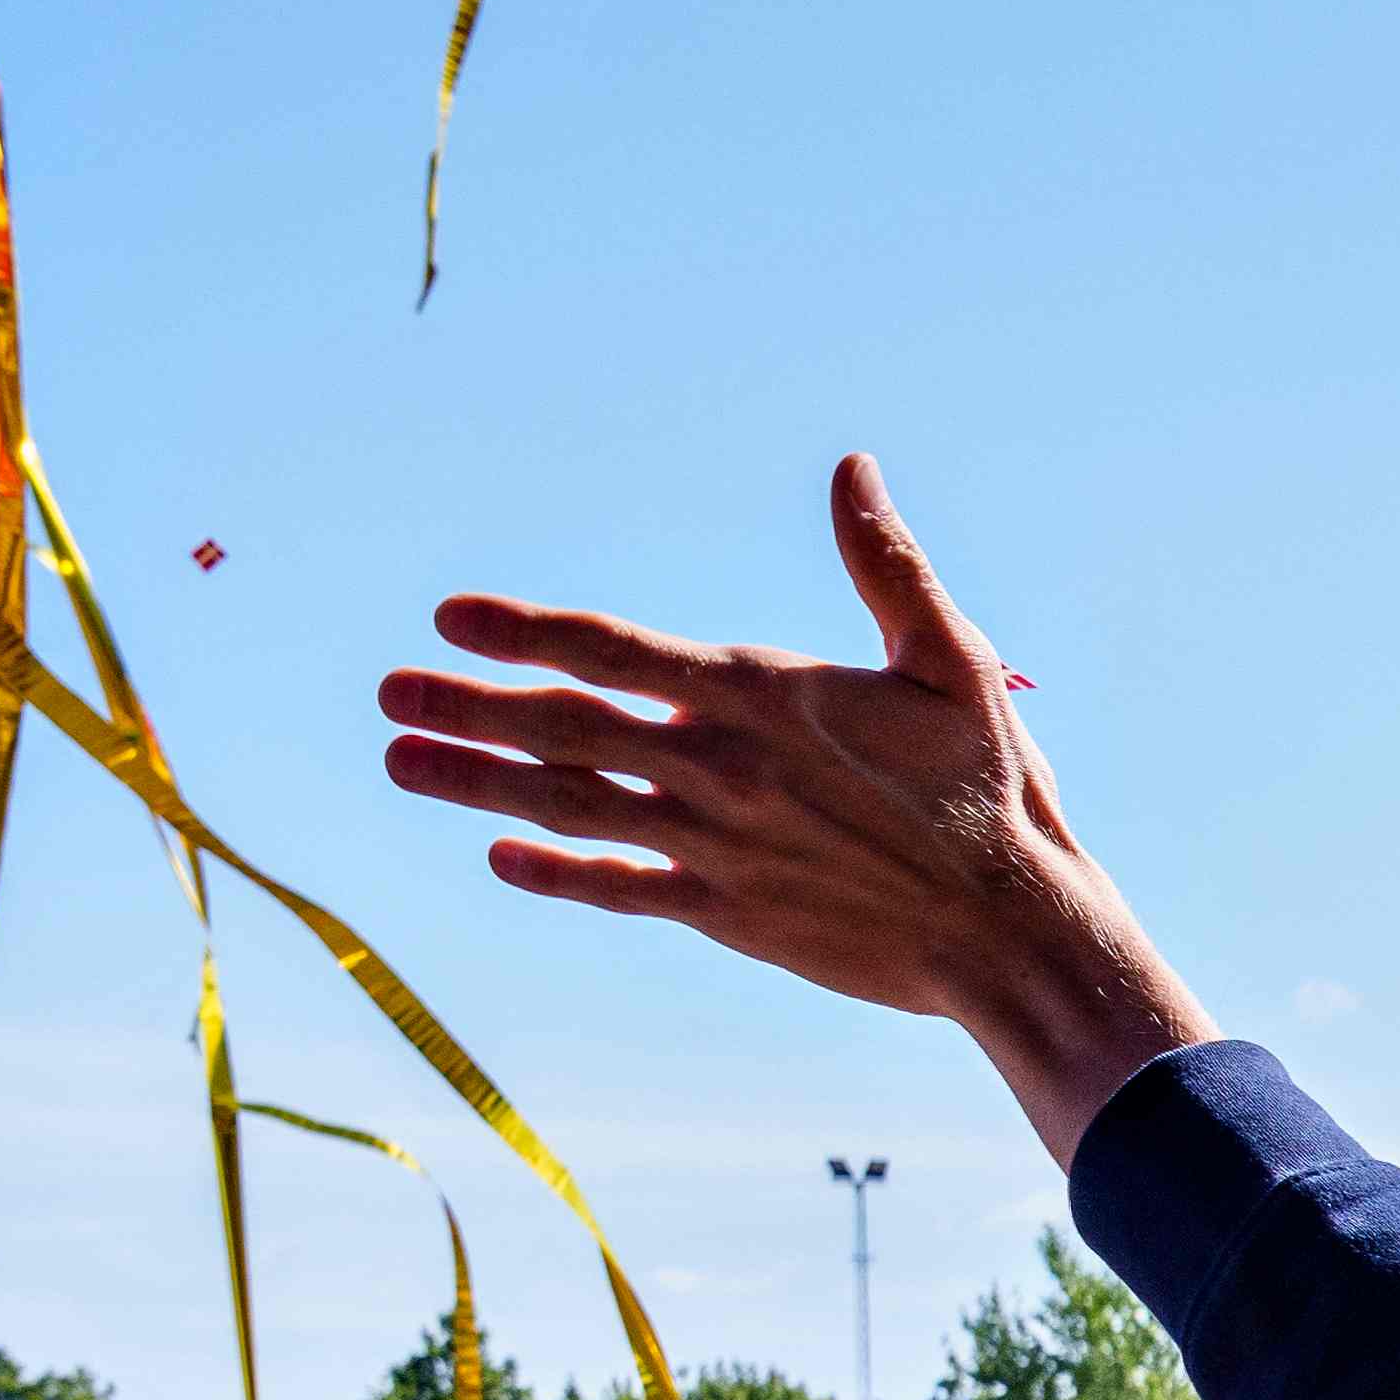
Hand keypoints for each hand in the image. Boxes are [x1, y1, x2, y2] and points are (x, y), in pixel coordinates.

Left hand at [376, 458, 1213, 1162]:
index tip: (450, 618)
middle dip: (467, 707)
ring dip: (476, 781)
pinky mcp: (729, 913)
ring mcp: (716, 846)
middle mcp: (719, 768)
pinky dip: (556, 871)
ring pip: (571, 805)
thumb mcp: (954, 661)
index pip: (613, 650)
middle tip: (387, 695)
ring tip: (401, 761)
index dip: (525, 631)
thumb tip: (851, 467)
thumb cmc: (993, 791)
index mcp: (762, 695)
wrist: (1012, 932)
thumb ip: (888, 566)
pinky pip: (620, 888)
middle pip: (565, 728)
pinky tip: (500, 854)